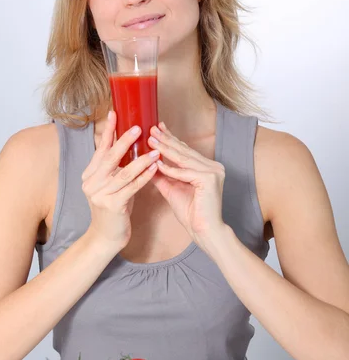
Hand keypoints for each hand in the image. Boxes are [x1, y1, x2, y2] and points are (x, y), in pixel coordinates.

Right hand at [82, 111, 159, 250]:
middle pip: (109, 157)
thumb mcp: (111, 185)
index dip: (107, 131)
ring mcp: (100, 194)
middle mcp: (91, 182)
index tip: (114, 113)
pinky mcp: (112, 205)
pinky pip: (131, 187)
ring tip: (156, 150)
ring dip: (141, 159)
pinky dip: (144, 176)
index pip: (100, 148)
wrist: (106, 237)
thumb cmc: (113, 208)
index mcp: (90, 174)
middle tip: (139, 128)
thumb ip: (116, 168)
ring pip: (123, 172)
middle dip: (124, 141)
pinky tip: (155, 168)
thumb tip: (128, 144)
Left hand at [148, 121, 225, 248]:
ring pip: (184, 158)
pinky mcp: (210, 179)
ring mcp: (214, 171)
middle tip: (151, 129)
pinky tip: (157, 163)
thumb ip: (162, 175)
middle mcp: (213, 166)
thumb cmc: (190, 212)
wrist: (204, 231)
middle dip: (166, 139)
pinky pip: (186, 172)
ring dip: (166, 149)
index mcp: (206, 167)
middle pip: (184, 151)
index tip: (157, 128)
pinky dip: (171, 169)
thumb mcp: (171, 188)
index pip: (185, 150)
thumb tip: (146, 162)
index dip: (170, 138)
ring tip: (151, 140)